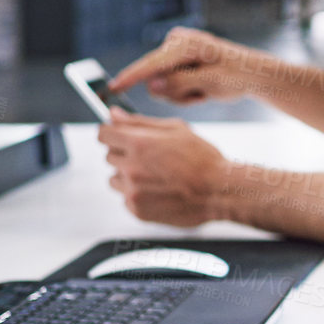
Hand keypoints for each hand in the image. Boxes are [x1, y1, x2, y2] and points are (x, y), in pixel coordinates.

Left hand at [98, 111, 230, 227]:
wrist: (220, 192)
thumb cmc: (204, 160)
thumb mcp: (177, 130)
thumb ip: (140, 122)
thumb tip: (115, 114)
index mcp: (139, 143)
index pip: (103, 134)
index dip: (113, 134)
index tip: (120, 137)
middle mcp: (131, 167)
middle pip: (109, 156)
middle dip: (125, 155)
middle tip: (151, 159)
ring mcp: (133, 190)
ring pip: (115, 179)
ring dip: (128, 176)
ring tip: (156, 177)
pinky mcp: (137, 209)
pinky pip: (125, 198)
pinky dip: (138, 195)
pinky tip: (159, 191)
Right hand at [109, 27, 270, 104]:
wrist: (253, 73)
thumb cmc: (238, 75)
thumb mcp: (212, 82)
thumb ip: (181, 83)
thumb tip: (153, 85)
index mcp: (186, 44)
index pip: (152, 64)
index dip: (131, 77)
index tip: (111, 88)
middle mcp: (176, 42)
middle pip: (155, 77)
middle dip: (175, 92)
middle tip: (202, 94)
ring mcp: (174, 50)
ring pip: (161, 84)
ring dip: (181, 94)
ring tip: (204, 90)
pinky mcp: (175, 60)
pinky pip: (168, 84)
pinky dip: (184, 92)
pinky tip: (202, 88)